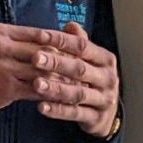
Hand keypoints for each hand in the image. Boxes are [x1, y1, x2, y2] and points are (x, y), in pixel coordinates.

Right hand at [0, 23, 116, 135]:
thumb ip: (19, 40)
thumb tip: (52, 41)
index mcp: (1, 32)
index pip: (41, 34)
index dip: (62, 42)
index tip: (80, 48)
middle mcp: (3, 47)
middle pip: (46, 51)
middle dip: (67, 60)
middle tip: (86, 67)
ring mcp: (5, 68)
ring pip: (44, 71)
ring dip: (63, 78)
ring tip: (79, 82)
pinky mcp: (6, 88)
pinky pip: (37, 90)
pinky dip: (52, 93)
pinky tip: (63, 96)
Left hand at [39, 22, 119, 136]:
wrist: (107, 112)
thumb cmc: (92, 80)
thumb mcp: (89, 61)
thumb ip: (79, 43)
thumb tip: (70, 25)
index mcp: (105, 60)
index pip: (83, 46)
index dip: (62, 40)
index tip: (40, 36)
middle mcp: (108, 78)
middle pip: (80, 69)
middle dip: (56, 63)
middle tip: (35, 58)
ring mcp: (104, 99)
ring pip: (78, 93)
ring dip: (56, 88)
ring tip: (35, 84)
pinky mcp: (96, 118)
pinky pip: (75, 113)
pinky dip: (58, 110)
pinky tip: (41, 106)